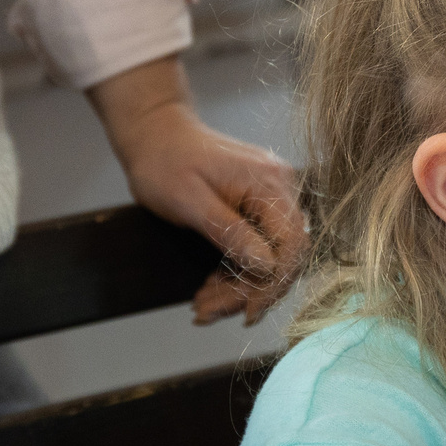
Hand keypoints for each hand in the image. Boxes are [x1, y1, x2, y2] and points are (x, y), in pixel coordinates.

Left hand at [88, 59, 303, 325]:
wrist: (153, 133)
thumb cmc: (164, 162)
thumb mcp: (190, 202)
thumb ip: (231, 232)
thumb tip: (266, 267)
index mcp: (268, 183)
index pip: (292, 243)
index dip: (274, 283)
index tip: (247, 312)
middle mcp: (279, 188)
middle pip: (280, 255)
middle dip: (247, 290)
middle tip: (209, 311)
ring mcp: (269, 195)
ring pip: (267, 256)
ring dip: (236, 286)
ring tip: (202, 305)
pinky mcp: (256, 204)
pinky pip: (255, 245)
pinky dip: (232, 271)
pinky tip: (209, 288)